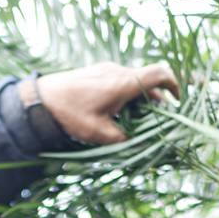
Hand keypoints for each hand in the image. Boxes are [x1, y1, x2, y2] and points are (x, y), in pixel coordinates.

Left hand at [19, 61, 178, 145]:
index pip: (160, 73)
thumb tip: (145, 148)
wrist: (40, 98)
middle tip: (155, 121)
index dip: (175, 84)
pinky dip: (127, 94)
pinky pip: (121, 80)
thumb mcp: (99, 134)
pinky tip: (116, 112)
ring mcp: (107, 69)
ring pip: (134, 81)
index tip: (178, 100)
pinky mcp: (98, 71)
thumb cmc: (70, 115)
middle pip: (148, 81)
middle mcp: (118, 71)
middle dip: (156, 101)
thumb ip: (125, 140)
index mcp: (123, 82)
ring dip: (140, 99)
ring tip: (133, 120)